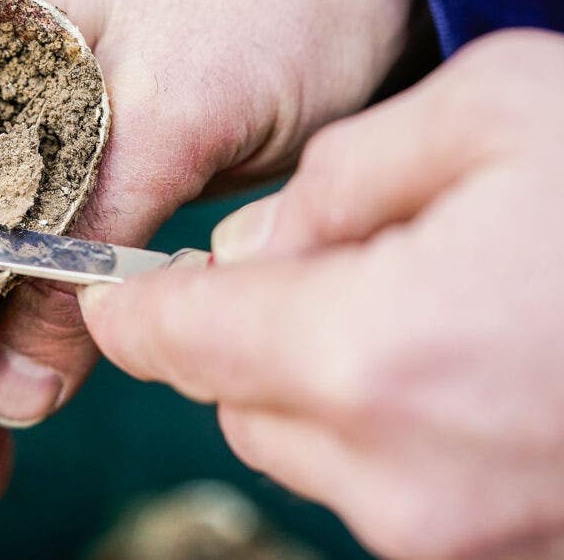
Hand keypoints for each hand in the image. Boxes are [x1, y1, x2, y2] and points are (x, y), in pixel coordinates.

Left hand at [78, 29, 563, 558]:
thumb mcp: (494, 110)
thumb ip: (340, 178)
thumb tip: (256, 249)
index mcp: (380, 355)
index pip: (180, 344)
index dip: (136, 311)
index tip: (117, 296)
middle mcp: (406, 477)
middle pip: (236, 403)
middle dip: (250, 334)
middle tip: (332, 264)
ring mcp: (460, 537)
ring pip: (307, 451)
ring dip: (325, 382)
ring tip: (430, 307)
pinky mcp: (509, 553)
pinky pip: (387, 485)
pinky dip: (391, 426)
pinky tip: (472, 364)